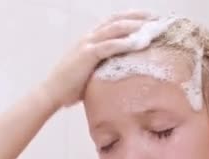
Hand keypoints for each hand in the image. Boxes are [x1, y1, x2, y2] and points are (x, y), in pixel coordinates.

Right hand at [41, 11, 155, 108]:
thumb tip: (123, 73)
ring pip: (115, 28)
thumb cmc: (71, 86)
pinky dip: (126, 42)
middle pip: (117, 19)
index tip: (149, 19)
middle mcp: (89, 37)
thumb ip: (105, 67)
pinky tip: (140, 42)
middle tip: (156, 18)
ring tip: (152, 26)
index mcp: (89, 38)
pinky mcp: (87, 55)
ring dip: (135, 26)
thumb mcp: (91, 71)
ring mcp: (87, 44)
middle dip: (138, 17)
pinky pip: (110, 45)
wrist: (51, 92)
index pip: (113, 22)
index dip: (131, 17)